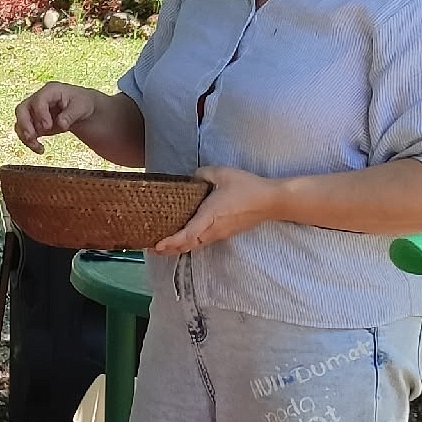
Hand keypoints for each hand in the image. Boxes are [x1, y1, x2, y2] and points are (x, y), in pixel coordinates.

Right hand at [15, 82, 102, 153]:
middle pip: (21, 109)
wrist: (80, 109)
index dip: (40, 114)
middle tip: (32, 137)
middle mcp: (38, 99)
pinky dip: (29, 142)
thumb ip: (70, 115)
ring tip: (38, 147)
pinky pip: (25, 132)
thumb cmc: (81, 104)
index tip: (47, 127)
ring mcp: (33, 111)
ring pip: (20, 122)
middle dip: (24, 124)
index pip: (38, 100)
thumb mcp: (81, 107)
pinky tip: (40, 149)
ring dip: (25, 136)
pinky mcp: (33, 123)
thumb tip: (61, 125)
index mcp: (50, 90)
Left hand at [152, 165, 282, 255]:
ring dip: (178, 248)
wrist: (271, 201)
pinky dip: (189, 244)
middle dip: (169, 249)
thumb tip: (191, 178)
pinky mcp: (225, 233)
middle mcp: (213, 229)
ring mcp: (220, 234)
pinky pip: (203, 242)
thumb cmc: (247, 187)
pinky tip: (183, 240)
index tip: (157, 245)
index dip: (171, 241)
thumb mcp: (222, 173)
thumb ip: (202, 174)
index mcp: (210, 216)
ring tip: (162, 247)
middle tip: (150, 248)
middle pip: (188, 245)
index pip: (188, 234)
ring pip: (195, 245)